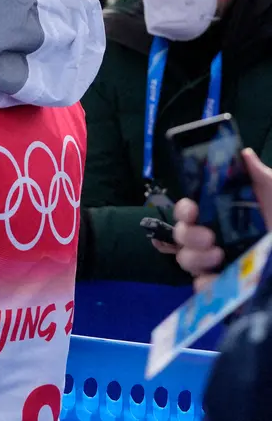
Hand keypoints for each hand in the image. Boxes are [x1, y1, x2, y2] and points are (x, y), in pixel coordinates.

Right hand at [172, 149, 271, 289]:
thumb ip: (261, 178)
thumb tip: (245, 154)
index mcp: (223, 217)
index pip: (189, 211)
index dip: (184, 209)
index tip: (192, 209)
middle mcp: (214, 239)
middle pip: (181, 235)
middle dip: (188, 234)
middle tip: (209, 237)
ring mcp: (216, 265)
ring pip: (185, 260)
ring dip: (195, 257)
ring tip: (219, 257)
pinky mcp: (222, 289)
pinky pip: (200, 287)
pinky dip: (205, 283)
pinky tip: (219, 279)